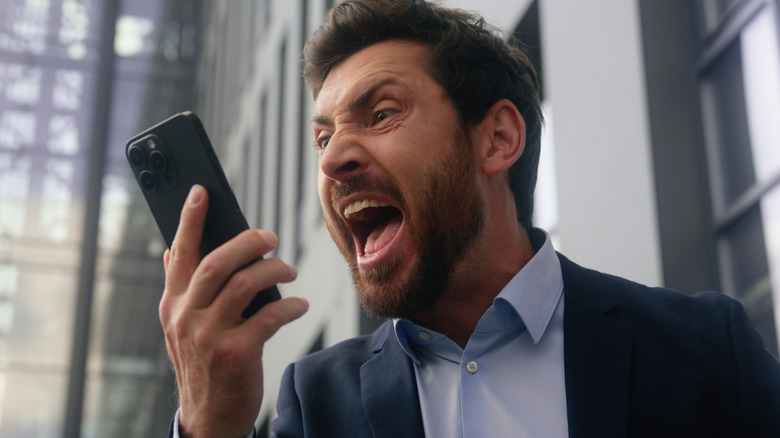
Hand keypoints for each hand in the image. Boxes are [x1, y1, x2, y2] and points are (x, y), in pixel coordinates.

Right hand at [159, 185, 308, 437]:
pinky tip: (299, 305)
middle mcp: (186, 317)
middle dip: (248, 241)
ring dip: (274, 270)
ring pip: (245, 284)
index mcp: (173, 305)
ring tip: (288, 269)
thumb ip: (179, 289)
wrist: (210, 418)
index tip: (201, 191)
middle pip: (217, 263)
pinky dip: (290, 306)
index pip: (180, 254)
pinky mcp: (235, 354)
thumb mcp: (180, 328)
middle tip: (271, 236)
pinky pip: (269, 316)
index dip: (190, 220)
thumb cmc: (202, 366)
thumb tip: (171, 252)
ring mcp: (208, 336)